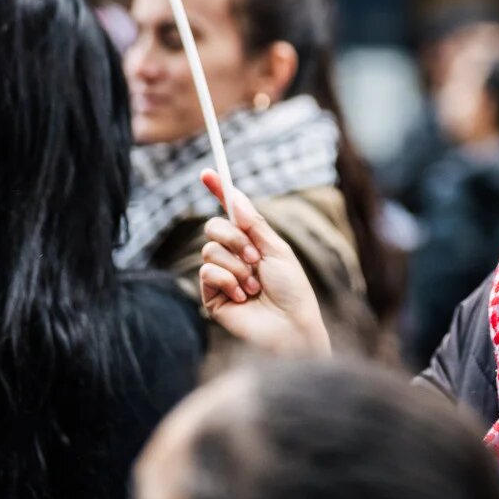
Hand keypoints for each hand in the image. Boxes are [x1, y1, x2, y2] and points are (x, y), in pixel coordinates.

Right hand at [198, 169, 330, 356]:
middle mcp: (233, 257)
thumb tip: (234, 196)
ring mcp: (221, 276)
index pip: (229, 213)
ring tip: (254, 285)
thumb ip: (253, 223)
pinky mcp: (212, 296)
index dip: (218, 191)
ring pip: (210, 249)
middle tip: (255, 257)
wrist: (291, 326)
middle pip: (213, 227)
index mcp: (252, 242)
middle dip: (234, 238)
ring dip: (237, 266)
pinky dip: (228, 280)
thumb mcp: (276, 249)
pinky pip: (207, 271)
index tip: (207, 172)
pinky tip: (244, 296)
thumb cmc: (292, 289)